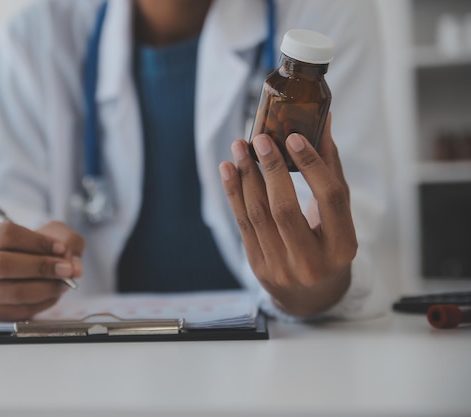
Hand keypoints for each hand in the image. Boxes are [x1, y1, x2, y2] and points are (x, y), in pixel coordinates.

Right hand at [0, 221, 83, 320]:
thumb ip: (68, 243)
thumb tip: (74, 267)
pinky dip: (42, 304)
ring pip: (12, 291)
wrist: (21, 268)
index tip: (60, 248)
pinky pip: (18, 311)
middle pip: (3, 264)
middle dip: (41, 267)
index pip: (6, 234)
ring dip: (45, 288)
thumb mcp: (51, 234)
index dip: (37, 242)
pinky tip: (52, 294)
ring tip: (63, 283)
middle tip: (65, 269)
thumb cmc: (33, 248)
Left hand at [219, 117, 355, 316]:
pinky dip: (234, 193)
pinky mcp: (258, 265)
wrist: (310, 297)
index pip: (330, 199)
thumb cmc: (329, 248)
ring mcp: (281, 267)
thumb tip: (322, 124)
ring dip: (246, 176)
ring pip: (258, 215)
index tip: (294, 137)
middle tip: (260, 139)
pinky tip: (229, 169)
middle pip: (285, 209)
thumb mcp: (340, 218)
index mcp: (342, 247)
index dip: (311, 165)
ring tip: (239, 147)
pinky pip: (243, 223)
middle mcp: (311, 261)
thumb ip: (331, 172)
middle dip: (270, 169)